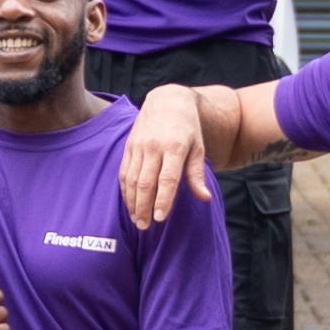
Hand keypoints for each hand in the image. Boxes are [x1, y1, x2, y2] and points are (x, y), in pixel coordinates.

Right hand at [119, 85, 215, 229]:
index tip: (160, 218)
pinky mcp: (129, 147)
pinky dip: (125, 190)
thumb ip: (197, 174)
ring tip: (137, 220)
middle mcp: (154, 147)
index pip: (167, 179)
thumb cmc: (187, 129)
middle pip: (146, 182)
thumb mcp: (198, 148)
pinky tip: (130, 204)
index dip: (163, 200)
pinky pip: (124, 172)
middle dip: (144, 207)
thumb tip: (204, 198)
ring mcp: (139, 146)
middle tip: (145, 226)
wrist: (167, 102)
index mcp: (174, 147)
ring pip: (132, 179)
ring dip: (133, 202)